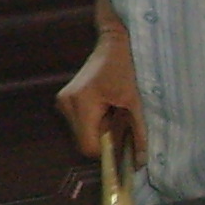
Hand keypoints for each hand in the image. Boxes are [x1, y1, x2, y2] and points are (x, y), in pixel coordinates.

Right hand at [56, 31, 144, 161]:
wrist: (114, 42)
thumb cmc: (127, 67)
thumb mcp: (136, 101)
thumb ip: (138, 133)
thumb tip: (141, 162)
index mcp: (81, 103)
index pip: (88, 146)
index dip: (107, 149)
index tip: (123, 140)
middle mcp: (66, 103)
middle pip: (83, 140)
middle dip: (104, 137)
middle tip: (120, 119)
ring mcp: (63, 101)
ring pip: (81, 133)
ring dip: (99, 129)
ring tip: (114, 109)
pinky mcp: (66, 99)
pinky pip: (80, 122)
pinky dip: (94, 121)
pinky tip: (106, 105)